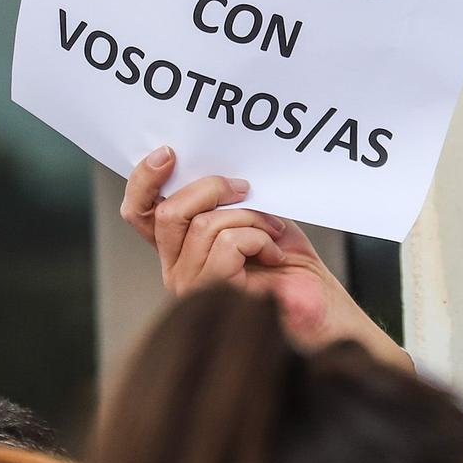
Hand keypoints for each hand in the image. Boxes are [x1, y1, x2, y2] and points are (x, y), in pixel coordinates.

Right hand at [121, 148, 409, 371]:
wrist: (323, 308)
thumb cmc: (291, 266)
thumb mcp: (255, 218)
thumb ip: (223, 200)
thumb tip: (211, 168)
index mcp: (179, 248)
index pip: (139, 212)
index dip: (144, 181)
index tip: (168, 154)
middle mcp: (176, 270)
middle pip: (168, 213)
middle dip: (211, 188)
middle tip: (247, 189)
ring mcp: (191, 286)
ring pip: (204, 226)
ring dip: (249, 218)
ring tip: (273, 233)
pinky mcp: (214, 295)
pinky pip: (226, 244)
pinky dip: (258, 239)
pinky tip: (275, 255)